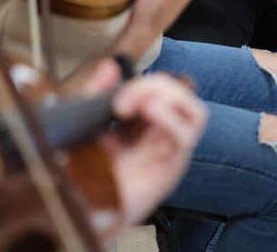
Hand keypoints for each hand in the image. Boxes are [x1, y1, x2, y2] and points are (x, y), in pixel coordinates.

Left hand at [76, 61, 207, 229]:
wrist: (81, 211)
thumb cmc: (86, 174)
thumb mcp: (87, 124)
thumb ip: (97, 94)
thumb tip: (110, 66)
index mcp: (146, 124)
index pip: (164, 89)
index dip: (145, 82)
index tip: (116, 94)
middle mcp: (163, 137)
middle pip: (183, 95)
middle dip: (156, 86)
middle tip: (126, 101)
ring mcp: (169, 152)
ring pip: (195, 112)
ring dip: (170, 99)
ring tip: (142, 105)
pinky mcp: (171, 168)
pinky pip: (186, 136)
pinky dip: (170, 118)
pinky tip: (149, 115)